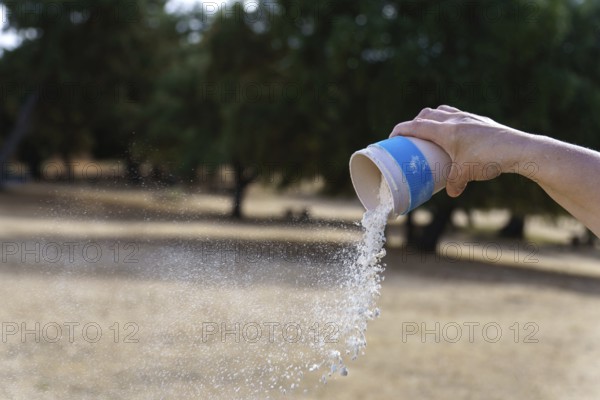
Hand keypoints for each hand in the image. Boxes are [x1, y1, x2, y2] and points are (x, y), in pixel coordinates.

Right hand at [390, 105, 528, 196]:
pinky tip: (455, 134)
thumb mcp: (466, 174)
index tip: (392, 137)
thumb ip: (454, 183)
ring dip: (432, 118)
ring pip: (442, 111)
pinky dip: (449, 121)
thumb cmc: (489, 159)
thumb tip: (450, 193)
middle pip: (427, 114)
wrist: (519, 149)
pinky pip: (458, 115)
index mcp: (446, 131)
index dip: (401, 130)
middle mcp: (455, 120)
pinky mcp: (480, 120)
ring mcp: (469, 117)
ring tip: (431, 132)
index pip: (416, 126)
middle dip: (415, 123)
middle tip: (411, 136)